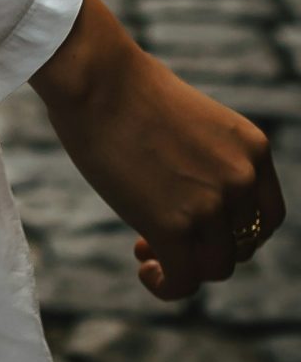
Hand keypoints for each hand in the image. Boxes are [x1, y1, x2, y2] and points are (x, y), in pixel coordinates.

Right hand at [32, 0, 284, 300]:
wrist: (95, 76)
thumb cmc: (127, 88)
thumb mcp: (191, 122)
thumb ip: (206, 161)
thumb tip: (191, 198)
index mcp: (252, 149)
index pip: (266, 216)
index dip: (237, 231)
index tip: (203, 227)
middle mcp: (241, 180)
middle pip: (240, 245)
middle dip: (206, 247)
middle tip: (164, 235)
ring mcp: (210, 206)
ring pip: (213, 267)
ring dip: (185, 266)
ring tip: (147, 250)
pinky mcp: (173, 227)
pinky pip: (183, 281)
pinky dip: (166, 285)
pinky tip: (145, 271)